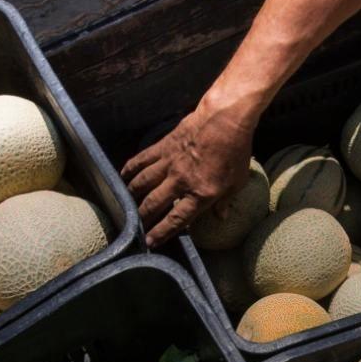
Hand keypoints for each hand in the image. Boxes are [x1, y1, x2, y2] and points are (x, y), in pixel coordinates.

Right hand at [123, 101, 256, 245]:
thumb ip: (225, 201)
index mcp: (201, 194)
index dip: (161, 233)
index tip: (150, 242)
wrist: (224, 119)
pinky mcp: (163, 147)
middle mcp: (180, 181)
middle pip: (154, 204)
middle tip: (134, 228)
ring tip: (125, 205)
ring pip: (143, 183)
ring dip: (132, 196)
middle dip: (142, 218)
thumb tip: (221, 217)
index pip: (177, 219)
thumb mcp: (238, 182)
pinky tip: (122, 176)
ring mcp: (169, 164)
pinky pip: (142, 160)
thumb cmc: (235, 151)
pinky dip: (130, 169)